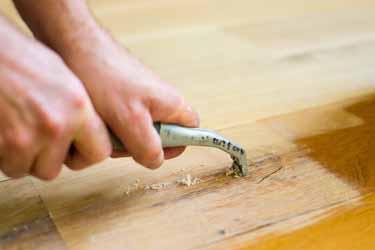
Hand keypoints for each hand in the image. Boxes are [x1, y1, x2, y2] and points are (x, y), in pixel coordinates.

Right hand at [0, 18, 110, 179]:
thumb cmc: (20, 57)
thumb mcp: (64, 78)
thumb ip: (78, 111)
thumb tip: (85, 135)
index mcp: (78, 108)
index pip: (99, 153)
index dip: (84, 154)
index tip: (75, 150)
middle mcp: (56, 126)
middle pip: (54, 169)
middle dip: (44, 159)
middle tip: (36, 137)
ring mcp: (26, 137)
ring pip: (27, 169)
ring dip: (21, 157)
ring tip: (17, 129)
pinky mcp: (2, 143)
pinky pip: (6, 165)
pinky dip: (3, 154)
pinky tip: (4, 129)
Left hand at [60, 30, 199, 168]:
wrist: (74, 45)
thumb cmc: (103, 76)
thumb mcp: (129, 120)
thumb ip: (148, 146)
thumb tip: (157, 161)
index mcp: (172, 104)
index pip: (192, 132)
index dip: (176, 146)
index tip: (154, 153)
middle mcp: (160, 100)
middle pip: (161, 137)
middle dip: (139, 145)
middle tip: (120, 139)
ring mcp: (141, 98)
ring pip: (139, 131)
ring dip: (121, 137)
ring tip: (104, 126)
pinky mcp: (124, 97)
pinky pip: (124, 122)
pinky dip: (111, 126)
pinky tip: (97, 119)